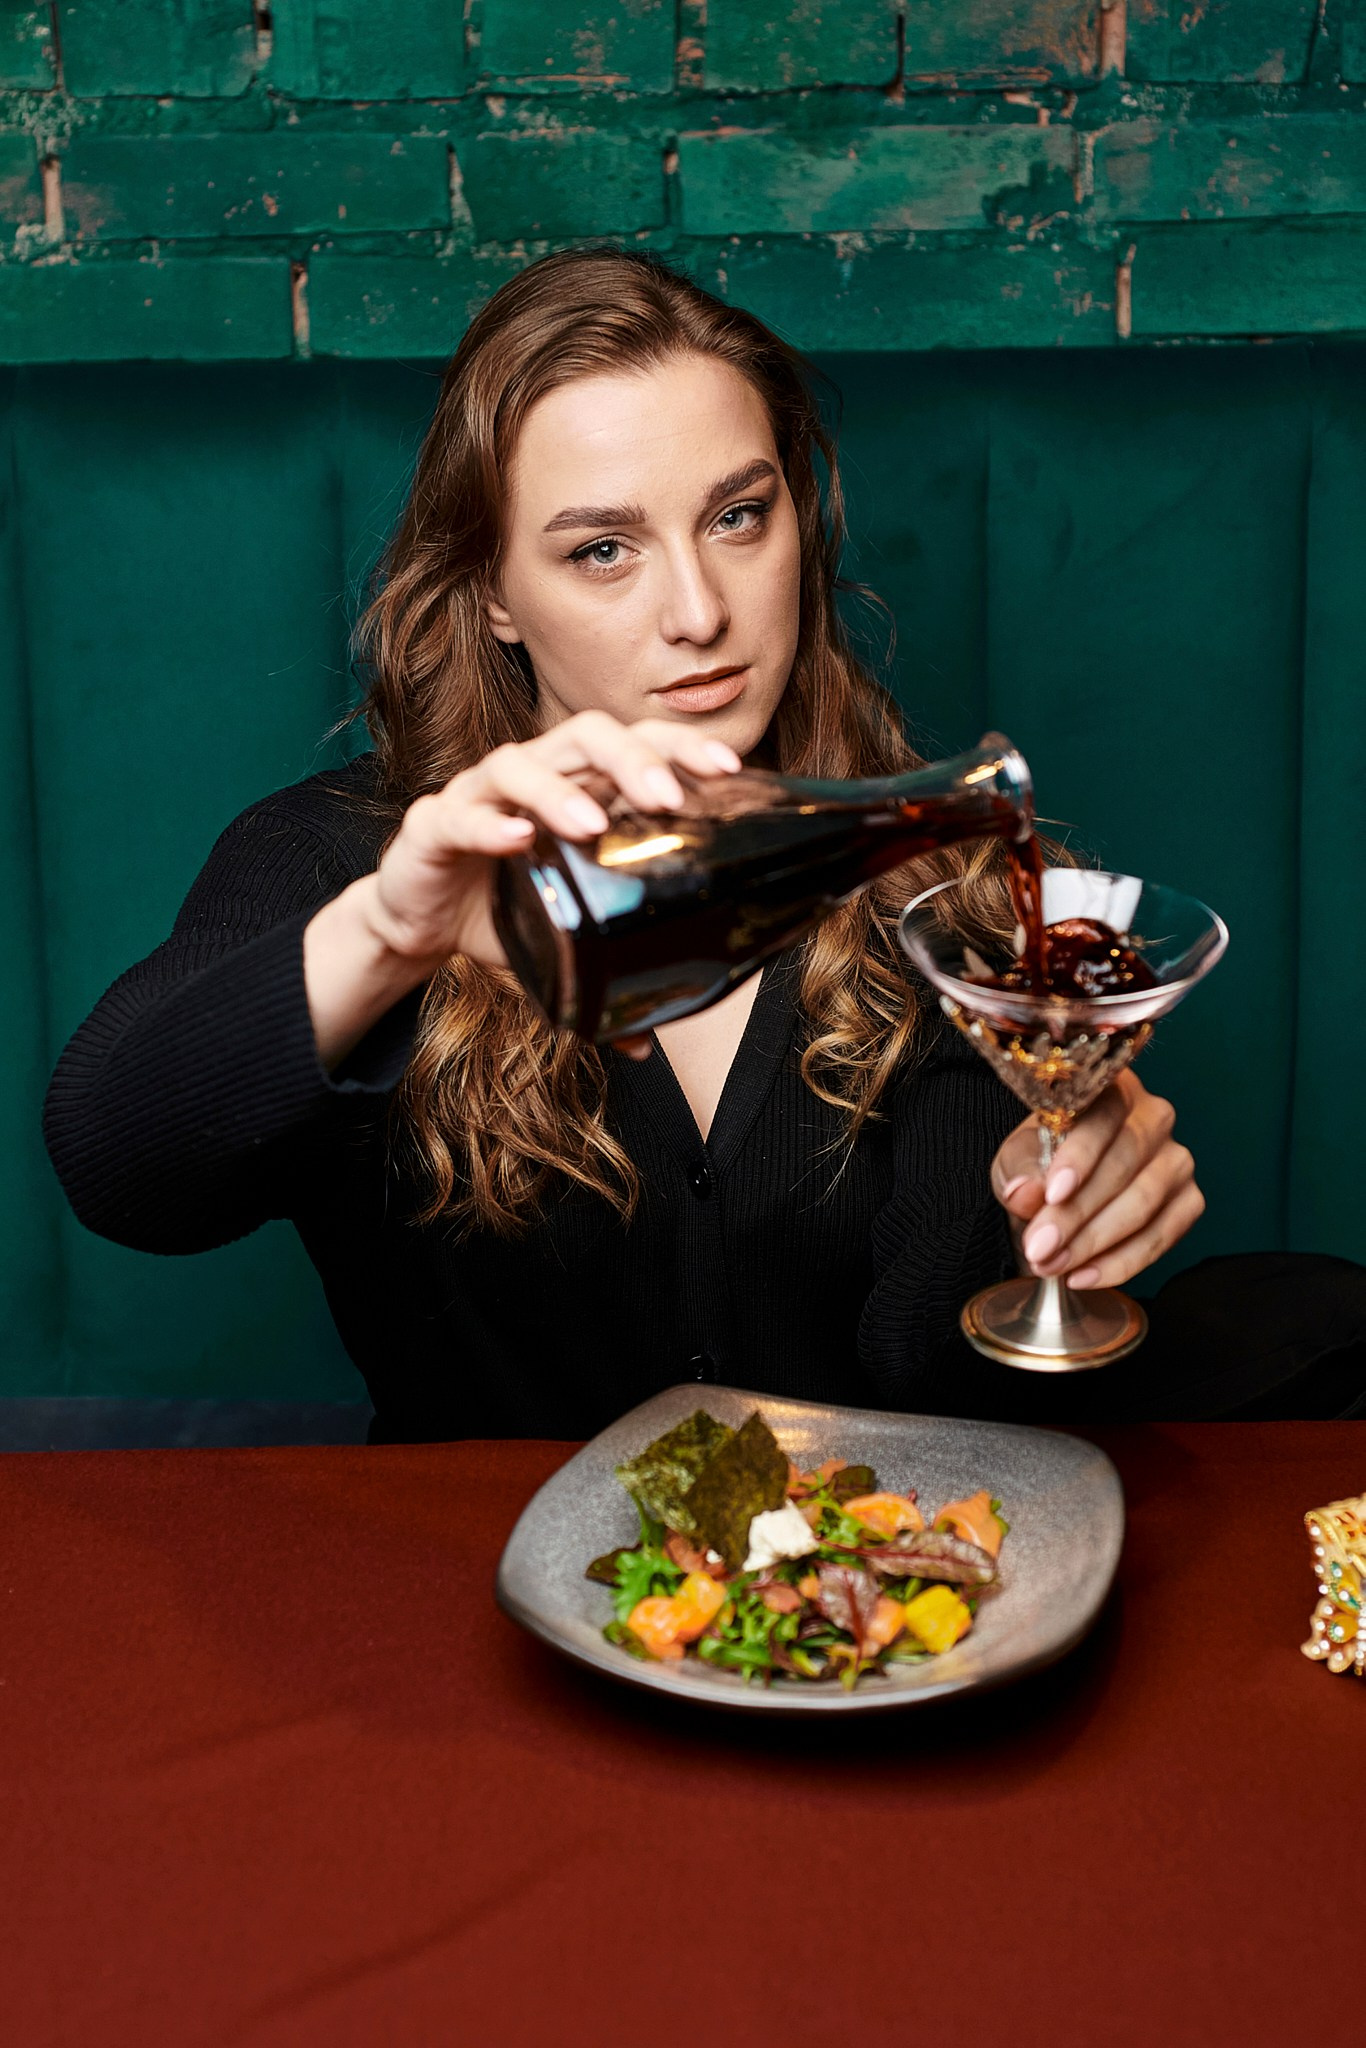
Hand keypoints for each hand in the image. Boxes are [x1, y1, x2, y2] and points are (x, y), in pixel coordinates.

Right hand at [362, 709, 740, 994]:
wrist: (415, 922)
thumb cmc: (499, 909)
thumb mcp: (560, 941)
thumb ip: (603, 978)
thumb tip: (648, 1044)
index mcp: (573, 786)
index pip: (633, 741)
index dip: (679, 745)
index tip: (727, 767)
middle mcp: (530, 776)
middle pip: (584, 735)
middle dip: (631, 759)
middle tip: (667, 796)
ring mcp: (477, 795)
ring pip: (519, 765)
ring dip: (560, 791)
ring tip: (593, 825)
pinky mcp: (431, 825)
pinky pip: (459, 816)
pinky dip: (488, 825)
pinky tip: (515, 839)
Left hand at [990, 1070, 1203, 1290]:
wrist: (1066, 1188)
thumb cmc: (1044, 1162)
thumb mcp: (1018, 1158)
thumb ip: (1019, 1169)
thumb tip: (1026, 1193)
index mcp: (1111, 1089)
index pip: (1101, 1117)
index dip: (1079, 1156)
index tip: (1052, 1194)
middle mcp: (1154, 1117)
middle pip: (1122, 1165)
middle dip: (1076, 1214)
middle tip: (1039, 1247)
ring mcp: (1176, 1159)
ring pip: (1143, 1203)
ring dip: (1094, 1243)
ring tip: (1053, 1265)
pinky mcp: (1189, 1200)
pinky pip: (1161, 1236)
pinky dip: (1121, 1262)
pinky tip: (1084, 1275)